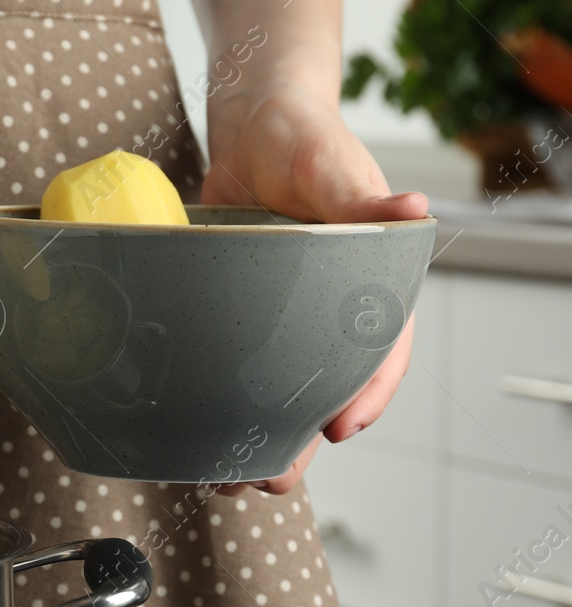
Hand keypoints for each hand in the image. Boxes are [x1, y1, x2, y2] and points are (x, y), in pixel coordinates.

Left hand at [202, 85, 427, 495]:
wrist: (251, 126)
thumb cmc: (302, 139)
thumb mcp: (328, 167)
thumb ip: (361, 197)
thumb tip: (409, 208)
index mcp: (371, 283)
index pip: (383, 350)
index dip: (368, 393)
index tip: (341, 427)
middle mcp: (331, 311)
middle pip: (324, 389)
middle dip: (299, 442)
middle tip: (271, 480)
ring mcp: (284, 320)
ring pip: (278, 392)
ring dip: (256, 439)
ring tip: (229, 480)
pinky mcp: (241, 319)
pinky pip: (236, 370)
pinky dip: (219, 406)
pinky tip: (196, 437)